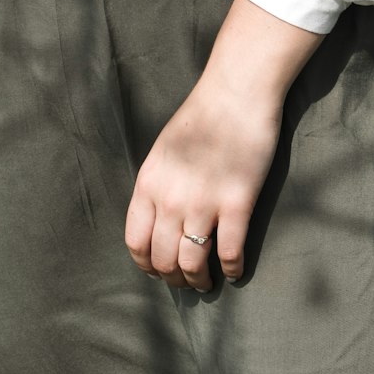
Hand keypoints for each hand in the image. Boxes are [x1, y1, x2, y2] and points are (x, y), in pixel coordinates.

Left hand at [124, 0, 324, 289]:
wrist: (237, 92)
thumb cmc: (202, 117)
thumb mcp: (163, 151)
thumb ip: (157, 186)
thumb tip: (159, 222)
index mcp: (148, 183)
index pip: (136, 243)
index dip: (148, 265)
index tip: (160, 271)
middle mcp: (170, 197)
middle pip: (163, 258)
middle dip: (175, 278)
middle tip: (187, 281)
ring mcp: (203, 201)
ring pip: (193, 262)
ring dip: (200, 280)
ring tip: (208, 282)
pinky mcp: (237, 202)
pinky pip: (230, 251)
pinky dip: (232, 269)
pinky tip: (234, 272)